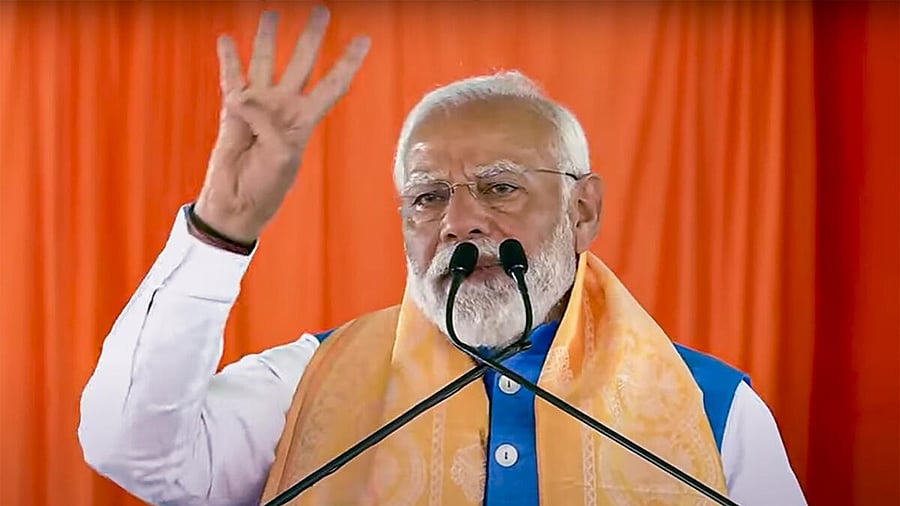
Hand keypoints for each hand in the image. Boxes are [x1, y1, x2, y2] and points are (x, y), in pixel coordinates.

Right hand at [195, 7, 369, 242]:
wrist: (236, 201)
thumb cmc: (265, 186)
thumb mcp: (280, 157)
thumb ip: (268, 125)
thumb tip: (246, 98)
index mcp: (304, 120)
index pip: (332, 84)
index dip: (347, 62)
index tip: (362, 40)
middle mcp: (284, 107)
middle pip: (302, 63)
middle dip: (312, 37)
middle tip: (321, 11)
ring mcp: (258, 105)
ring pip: (266, 62)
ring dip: (269, 39)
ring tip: (272, 14)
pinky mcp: (232, 110)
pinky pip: (231, 78)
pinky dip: (229, 59)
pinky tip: (228, 39)